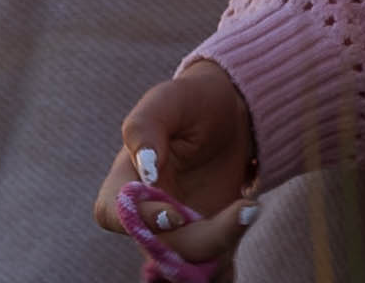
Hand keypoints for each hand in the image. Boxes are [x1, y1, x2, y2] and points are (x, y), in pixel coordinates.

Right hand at [95, 60, 254, 260]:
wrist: (233, 113)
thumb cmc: (193, 102)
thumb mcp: (169, 100)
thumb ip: (145, 127)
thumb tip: (146, 170)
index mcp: (125, 183)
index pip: (116, 215)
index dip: (142, 222)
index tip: (177, 214)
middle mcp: (147, 217)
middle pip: (162, 251)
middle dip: (204, 240)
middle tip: (246, 209)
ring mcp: (178, 234)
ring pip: (189, 268)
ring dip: (221, 251)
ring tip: (248, 211)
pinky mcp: (207, 242)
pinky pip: (211, 272)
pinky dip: (226, 268)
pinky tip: (247, 223)